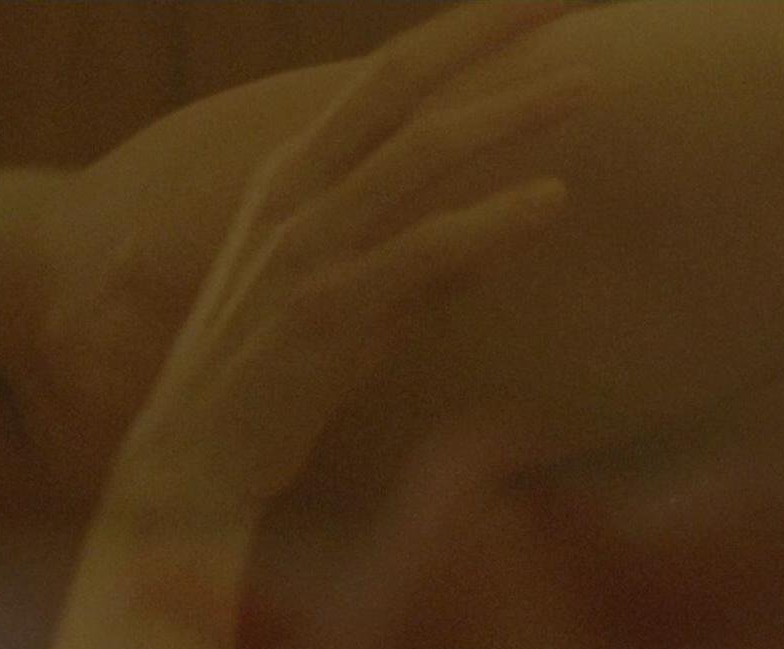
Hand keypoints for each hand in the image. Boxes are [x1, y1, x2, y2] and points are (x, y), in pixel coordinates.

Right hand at [111, 0, 587, 518]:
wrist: (193, 466)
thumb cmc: (276, 386)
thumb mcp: (354, 306)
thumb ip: (419, 265)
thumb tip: (495, 236)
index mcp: (294, 176)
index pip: (388, 76)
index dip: (463, 31)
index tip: (536, 2)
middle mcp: (295, 192)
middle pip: (399, 77)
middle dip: (485, 27)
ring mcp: (305, 247)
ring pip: (420, 149)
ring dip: (510, 111)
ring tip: (590, 85)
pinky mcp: (326, 312)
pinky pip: (423, 249)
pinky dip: (492, 220)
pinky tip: (552, 199)